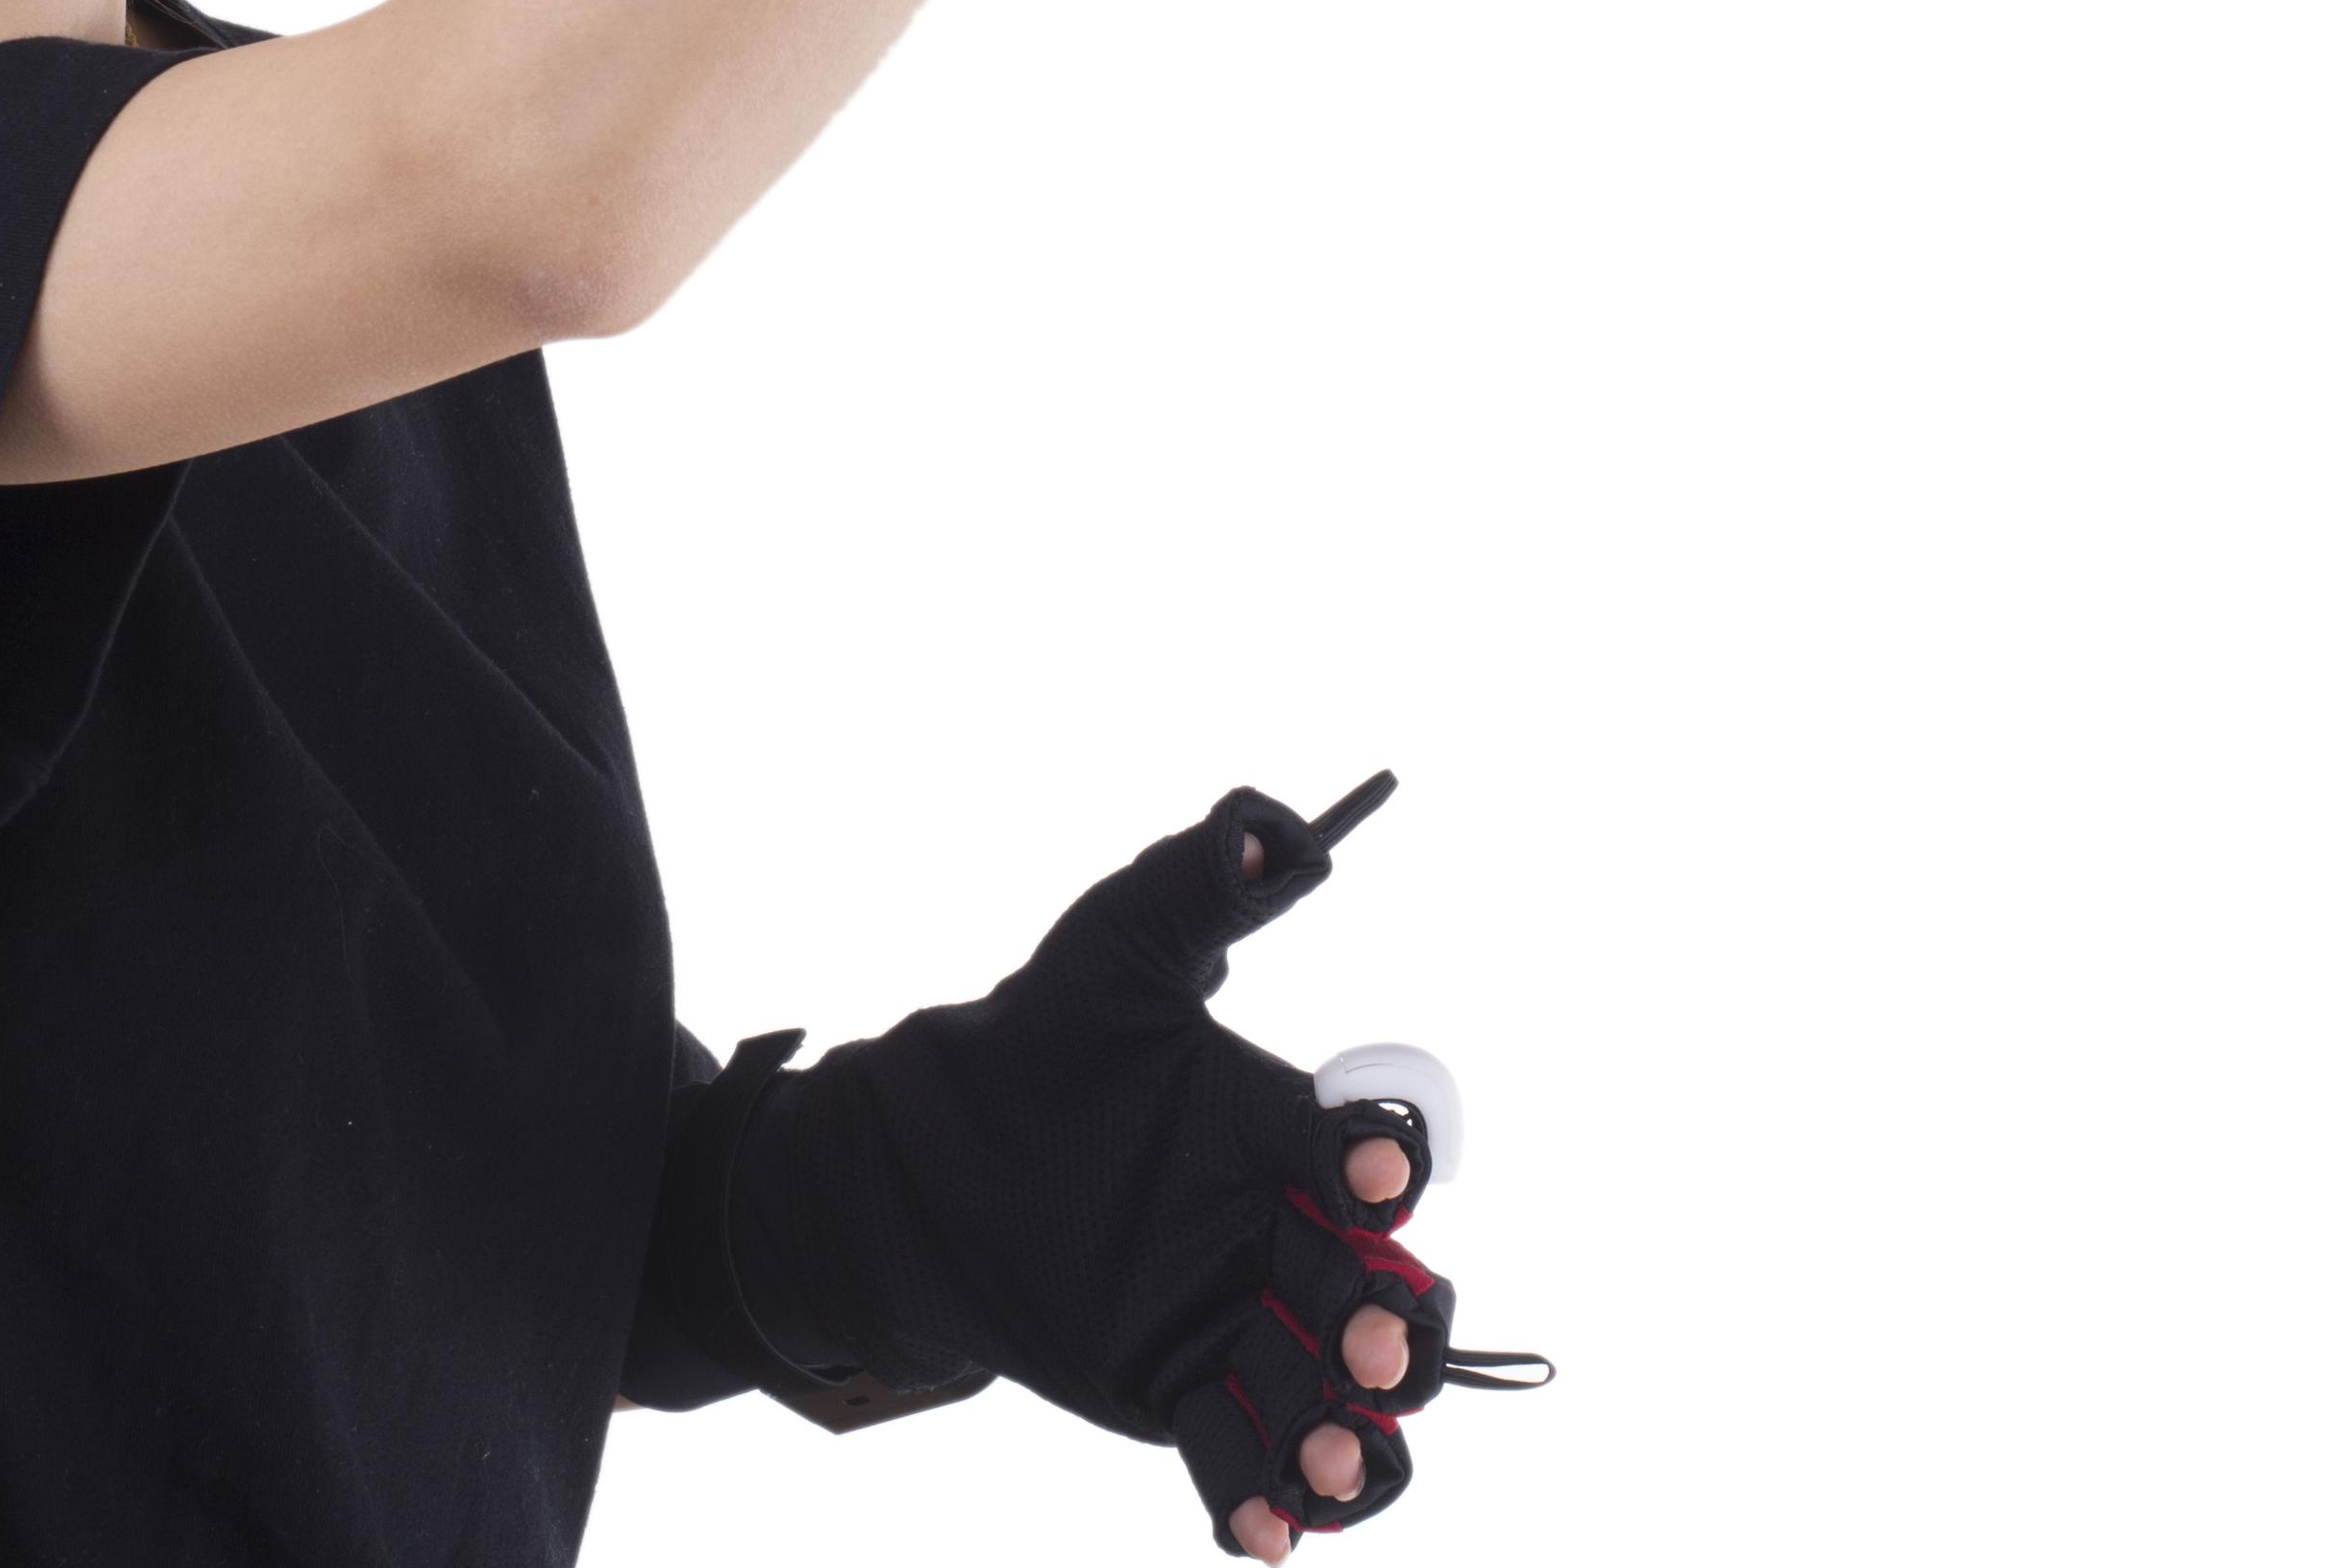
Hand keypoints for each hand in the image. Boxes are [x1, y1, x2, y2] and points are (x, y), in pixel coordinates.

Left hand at [712, 776, 1537, 1550]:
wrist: (936, 1155)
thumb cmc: (1048, 1037)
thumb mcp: (1115, 947)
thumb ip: (1197, 877)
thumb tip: (1271, 829)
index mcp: (1289, 1135)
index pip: (1361, 1154)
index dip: (1374, 1163)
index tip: (1363, 1170)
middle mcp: (1285, 1235)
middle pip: (1378, 1294)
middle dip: (1391, 1324)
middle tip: (1366, 1339)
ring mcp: (1239, 1324)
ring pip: (1330, 1395)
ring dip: (1353, 1436)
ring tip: (1332, 1455)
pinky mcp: (1180, 1395)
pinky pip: (1240, 1460)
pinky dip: (1267, 1505)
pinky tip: (1269, 1535)